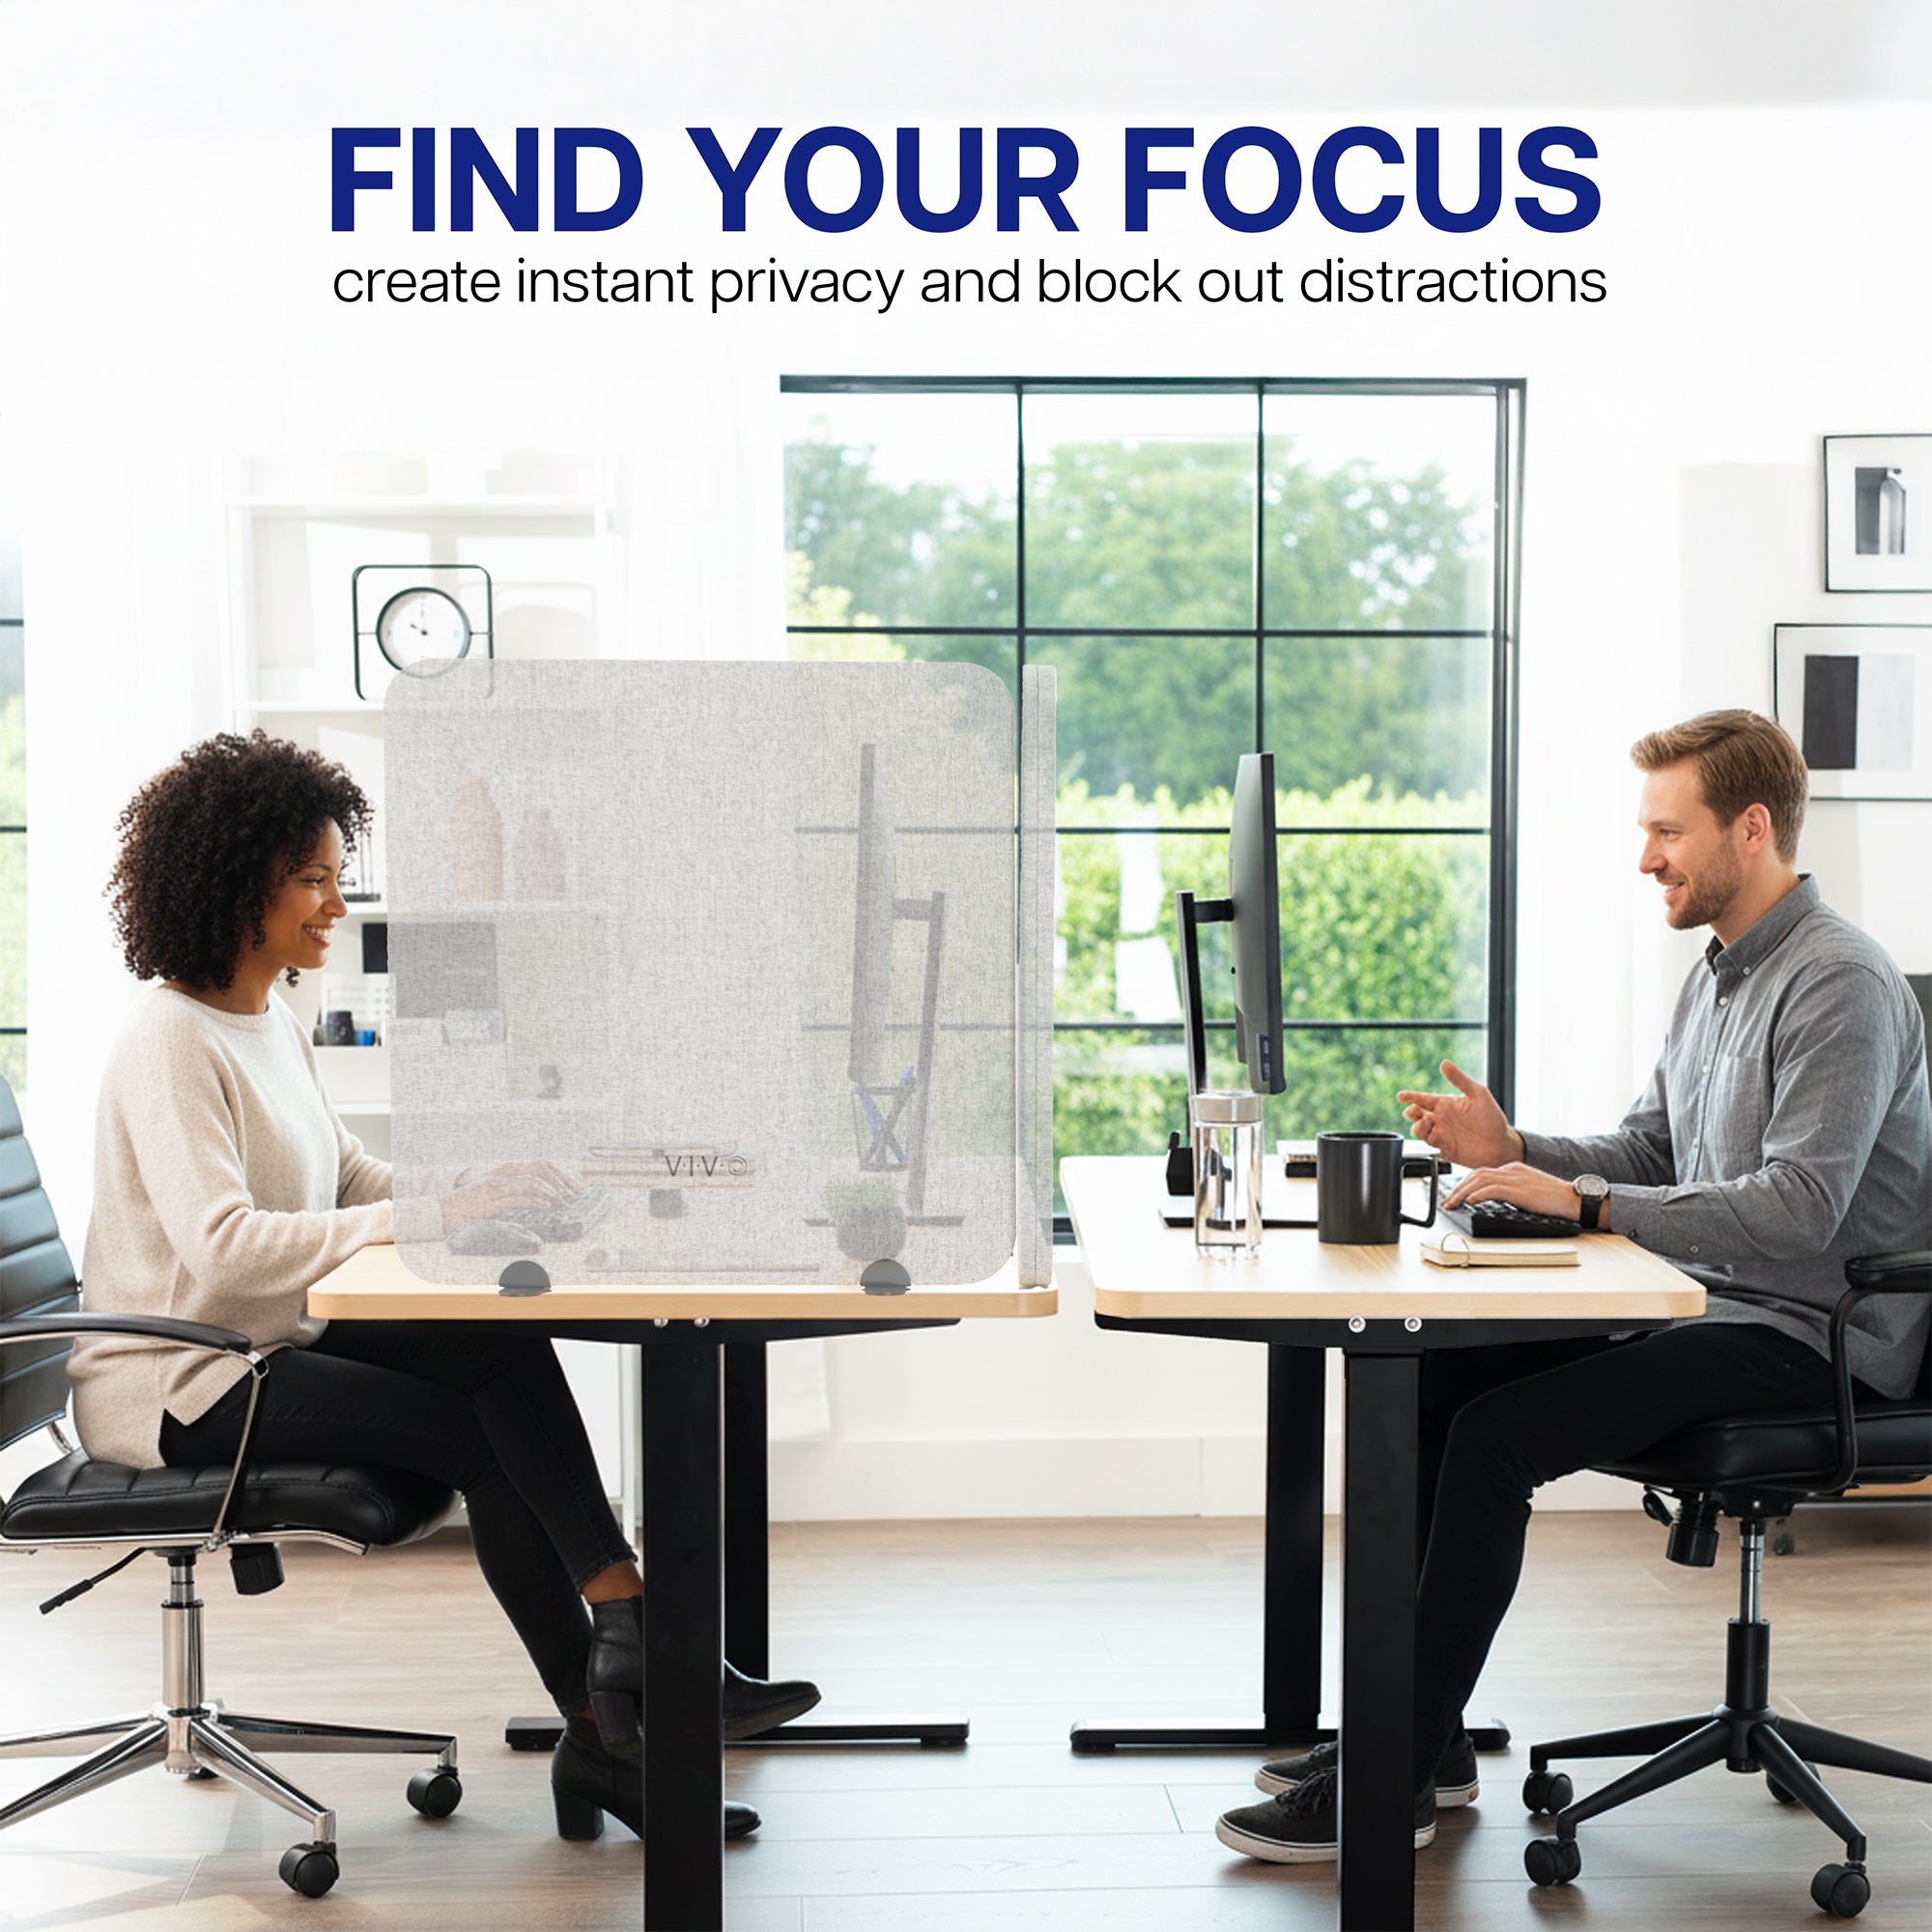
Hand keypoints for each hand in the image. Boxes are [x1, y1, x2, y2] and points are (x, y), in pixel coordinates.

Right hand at [440, 1161, 581, 1234]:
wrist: (446, 1211)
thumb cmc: (471, 1202)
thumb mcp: (496, 1188)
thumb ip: (515, 1186)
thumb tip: (540, 1191)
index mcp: (506, 1170)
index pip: (540, 1165)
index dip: (560, 1173)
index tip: (573, 1185)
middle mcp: (503, 1174)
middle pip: (540, 1169)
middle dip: (561, 1180)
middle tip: (575, 1193)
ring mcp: (497, 1187)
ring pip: (531, 1182)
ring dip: (550, 1191)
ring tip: (563, 1201)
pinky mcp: (492, 1201)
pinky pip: (518, 1199)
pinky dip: (535, 1201)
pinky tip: (546, 1206)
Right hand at [1397, 1060, 1524, 1169]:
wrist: (1502, 1144)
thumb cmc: (1492, 1118)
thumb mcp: (1478, 1094)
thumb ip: (1460, 1079)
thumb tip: (1444, 1063)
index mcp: (1445, 1105)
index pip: (1422, 1099)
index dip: (1410, 1097)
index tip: (1401, 1096)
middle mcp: (1441, 1120)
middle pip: (1416, 1116)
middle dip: (1411, 1114)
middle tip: (1415, 1113)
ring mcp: (1442, 1135)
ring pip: (1420, 1132)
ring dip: (1421, 1128)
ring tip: (1430, 1124)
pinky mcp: (1446, 1150)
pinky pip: (1432, 1148)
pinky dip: (1432, 1144)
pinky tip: (1440, 1140)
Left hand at [1441, 1162, 1579, 1221]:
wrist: (1573, 1199)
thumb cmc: (1553, 1198)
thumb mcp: (1527, 1191)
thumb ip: (1510, 1191)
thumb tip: (1489, 1201)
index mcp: (1513, 1168)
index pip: (1482, 1173)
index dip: (1465, 1183)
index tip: (1456, 1195)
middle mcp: (1511, 1170)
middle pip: (1476, 1174)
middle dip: (1458, 1188)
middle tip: (1447, 1202)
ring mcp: (1515, 1178)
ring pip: (1480, 1180)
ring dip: (1462, 1193)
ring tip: (1451, 1204)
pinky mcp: (1519, 1189)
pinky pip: (1492, 1189)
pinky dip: (1478, 1195)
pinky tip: (1469, 1202)